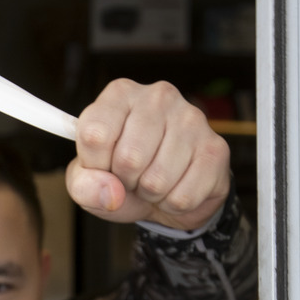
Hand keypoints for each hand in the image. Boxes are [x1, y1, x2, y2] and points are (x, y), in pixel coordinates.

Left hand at [66, 79, 230, 231]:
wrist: (169, 192)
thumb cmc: (123, 178)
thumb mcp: (88, 182)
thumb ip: (84, 186)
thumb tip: (111, 191)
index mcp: (120, 95)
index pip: (94, 133)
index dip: (94, 164)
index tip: (102, 165)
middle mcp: (158, 97)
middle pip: (128, 158)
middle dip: (125, 182)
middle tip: (132, 176)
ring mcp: (191, 119)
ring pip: (157, 181)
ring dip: (150, 194)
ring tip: (152, 180)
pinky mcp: (215, 148)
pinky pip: (182, 197)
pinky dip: (173, 204)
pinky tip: (176, 186)